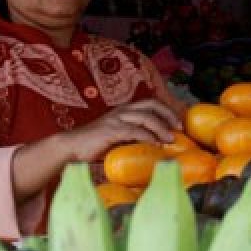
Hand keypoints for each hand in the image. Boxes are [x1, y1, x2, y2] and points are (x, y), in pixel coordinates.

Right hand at [66, 100, 180, 161]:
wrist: (71, 147)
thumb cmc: (95, 145)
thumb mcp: (119, 138)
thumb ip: (134, 137)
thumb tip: (156, 146)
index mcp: (124, 110)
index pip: (151, 103)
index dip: (167, 111)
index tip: (178, 124)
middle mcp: (121, 110)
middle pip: (151, 105)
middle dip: (168, 115)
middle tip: (179, 128)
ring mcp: (115, 119)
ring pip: (146, 117)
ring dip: (161, 128)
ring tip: (170, 139)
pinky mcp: (110, 130)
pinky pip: (134, 130)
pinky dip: (147, 137)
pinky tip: (156, 144)